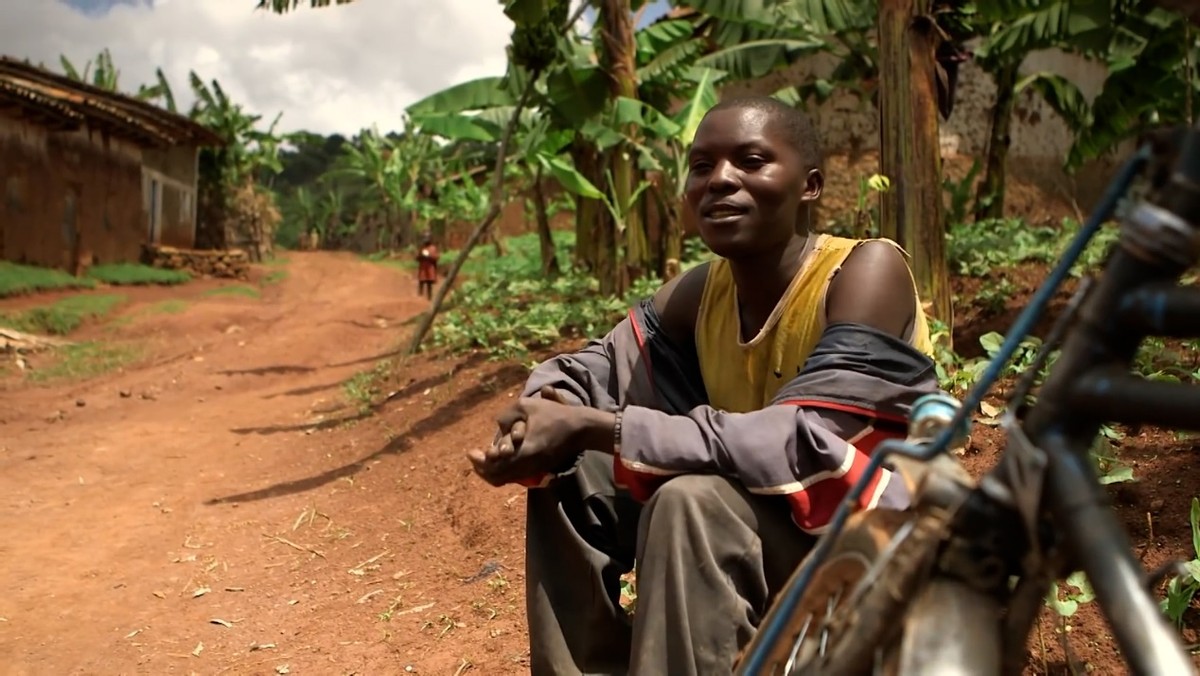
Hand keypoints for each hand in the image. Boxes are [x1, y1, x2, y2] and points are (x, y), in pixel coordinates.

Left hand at [467, 386, 614, 486]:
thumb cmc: (555, 415)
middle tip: (475, 457)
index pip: (494, 467)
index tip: (471, 452)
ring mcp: (534, 469)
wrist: (581, 429)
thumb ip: (507, 414)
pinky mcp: (538, 468)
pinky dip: (503, 469)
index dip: (479, 462)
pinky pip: (514, 475)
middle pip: (497, 478)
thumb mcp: (528, 406)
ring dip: (492, 470)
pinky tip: (499, 457)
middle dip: (482, 469)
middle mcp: (527, 466)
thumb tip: (497, 425)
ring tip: (484, 458)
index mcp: (524, 453)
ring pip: (505, 479)